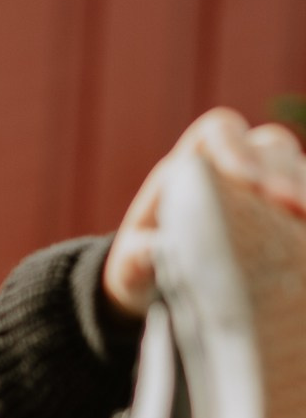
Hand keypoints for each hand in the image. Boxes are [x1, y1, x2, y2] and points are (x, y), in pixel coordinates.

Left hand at [104, 109, 305, 317]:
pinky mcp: (286, 212)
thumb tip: (150, 251)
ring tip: (305, 218)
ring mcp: (267, 186)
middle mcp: (234, 164)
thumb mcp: (129, 262)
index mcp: (192, 162)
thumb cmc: (142, 264)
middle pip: (270, 145)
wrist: (160, 287)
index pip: (219, 130)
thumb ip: (134, 256)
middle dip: (282, 171)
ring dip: (304, 187)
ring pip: (297, 166)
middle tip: (291, 205)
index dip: (235, 147)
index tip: (246, 179)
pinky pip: (305, 196)